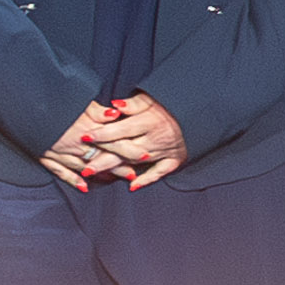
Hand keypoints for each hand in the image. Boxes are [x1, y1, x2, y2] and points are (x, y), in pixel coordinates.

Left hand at [52, 93, 186, 186]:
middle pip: (125, 150)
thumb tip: (113, 107)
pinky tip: (132, 186)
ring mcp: (165, 151)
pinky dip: (146, 180)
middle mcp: (156, 138)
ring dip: (117, 169)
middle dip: (103, 158)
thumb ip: (132, 105)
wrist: (199, 112)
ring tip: (96, 174)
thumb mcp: (151, 98)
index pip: (121, 130)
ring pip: (136, 162)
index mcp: (149, 121)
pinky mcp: (174, 159)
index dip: (102, 134)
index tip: (86, 137)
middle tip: (84, 166)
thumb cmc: (171, 104)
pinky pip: (159, 172)